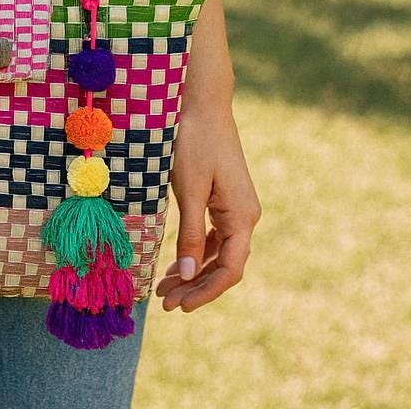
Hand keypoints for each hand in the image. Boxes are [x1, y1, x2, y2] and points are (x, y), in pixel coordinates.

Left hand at [155, 101, 261, 312]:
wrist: (203, 103)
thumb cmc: (194, 141)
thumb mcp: (189, 190)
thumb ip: (191, 235)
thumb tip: (190, 277)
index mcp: (242, 216)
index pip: (229, 270)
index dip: (206, 293)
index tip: (179, 306)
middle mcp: (246, 216)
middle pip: (224, 265)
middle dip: (196, 287)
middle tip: (165, 302)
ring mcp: (237, 207)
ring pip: (219, 252)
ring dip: (195, 272)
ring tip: (165, 287)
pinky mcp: (226, 199)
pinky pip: (216, 236)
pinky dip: (197, 252)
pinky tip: (178, 263)